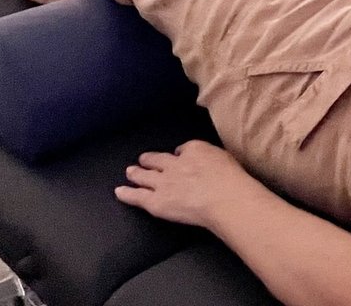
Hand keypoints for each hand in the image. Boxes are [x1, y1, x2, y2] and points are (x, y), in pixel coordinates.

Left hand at [116, 140, 262, 229]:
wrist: (223, 197)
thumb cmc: (231, 179)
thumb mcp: (224, 156)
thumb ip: (209, 155)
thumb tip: (201, 158)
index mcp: (194, 149)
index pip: (183, 149)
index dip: (178, 154)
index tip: (177, 157)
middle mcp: (174, 164)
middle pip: (158, 159)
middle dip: (149, 159)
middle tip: (143, 159)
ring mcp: (163, 182)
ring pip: (144, 175)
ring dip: (136, 172)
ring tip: (129, 171)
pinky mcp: (156, 201)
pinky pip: (137, 196)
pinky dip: (126, 193)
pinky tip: (118, 191)